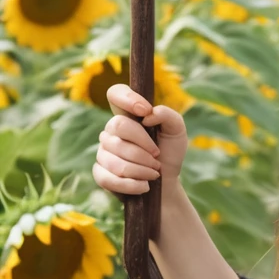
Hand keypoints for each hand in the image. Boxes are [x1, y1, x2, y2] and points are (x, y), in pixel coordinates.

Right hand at [93, 84, 188, 199]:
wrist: (166, 183)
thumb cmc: (169, 153)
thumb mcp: (177, 131)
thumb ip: (168, 115)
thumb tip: (148, 115)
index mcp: (128, 115)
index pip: (115, 93)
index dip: (127, 98)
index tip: (145, 111)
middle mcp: (111, 131)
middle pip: (119, 126)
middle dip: (143, 144)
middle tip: (157, 156)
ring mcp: (103, 152)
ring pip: (116, 158)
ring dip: (142, 168)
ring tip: (154, 173)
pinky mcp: (100, 174)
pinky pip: (110, 178)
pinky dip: (132, 184)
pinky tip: (144, 185)